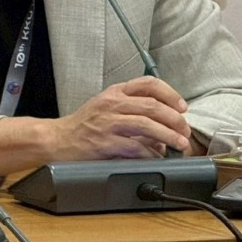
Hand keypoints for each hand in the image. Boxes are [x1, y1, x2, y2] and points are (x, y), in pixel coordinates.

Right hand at [50, 76, 191, 160]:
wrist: (56, 140)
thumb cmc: (84, 125)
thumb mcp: (107, 107)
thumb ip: (134, 111)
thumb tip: (162, 128)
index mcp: (116, 92)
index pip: (149, 84)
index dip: (170, 93)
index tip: (182, 106)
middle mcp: (113, 104)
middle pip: (152, 106)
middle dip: (174, 118)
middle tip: (185, 130)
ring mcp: (108, 123)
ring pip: (146, 125)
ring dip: (168, 135)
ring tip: (179, 143)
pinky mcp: (104, 143)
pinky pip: (133, 147)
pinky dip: (150, 153)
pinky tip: (157, 157)